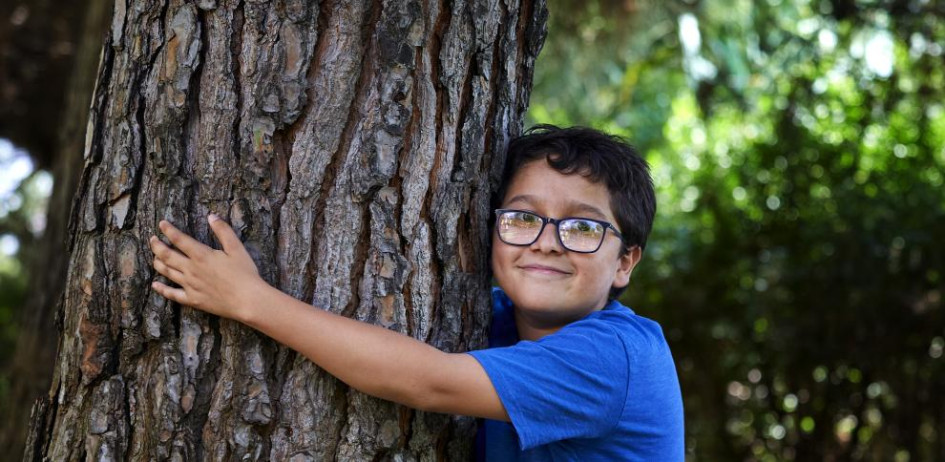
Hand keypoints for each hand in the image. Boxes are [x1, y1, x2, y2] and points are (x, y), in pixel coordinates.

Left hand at [149, 214, 263, 320]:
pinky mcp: (192, 299)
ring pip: (167, 272)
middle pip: (167, 255)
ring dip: (158, 263)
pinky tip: (155, 285)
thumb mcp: (237, 248)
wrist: (247, 300)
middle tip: (152, 239)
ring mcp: (190, 285)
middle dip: (157, 246)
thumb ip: (223, 231)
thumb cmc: (244, 273)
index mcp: (201, 255)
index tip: (161, 224)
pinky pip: (172, 294)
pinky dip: (162, 289)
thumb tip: (211, 216)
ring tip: (154, 257)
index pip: (179, 239)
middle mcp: (191, 269)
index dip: (169, 230)